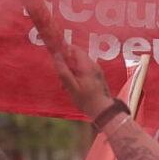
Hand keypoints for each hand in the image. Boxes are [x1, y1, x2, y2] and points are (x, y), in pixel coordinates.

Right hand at [23, 0, 116, 120]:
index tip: (55, 52)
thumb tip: (56, 56)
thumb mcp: (71, 87)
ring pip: (80, 63)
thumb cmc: (87, 100)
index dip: (64, 48)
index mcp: (87, 65)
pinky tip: (73, 87)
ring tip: (65, 85)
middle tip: (60, 75)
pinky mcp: (97, 76)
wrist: (103, 111)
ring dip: (71, 70)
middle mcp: (93, 65)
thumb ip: (63, 71)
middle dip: (66, 62)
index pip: (75, 49)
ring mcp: (96, 70)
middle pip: (77, 55)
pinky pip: (85, 70)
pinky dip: (77, 74)